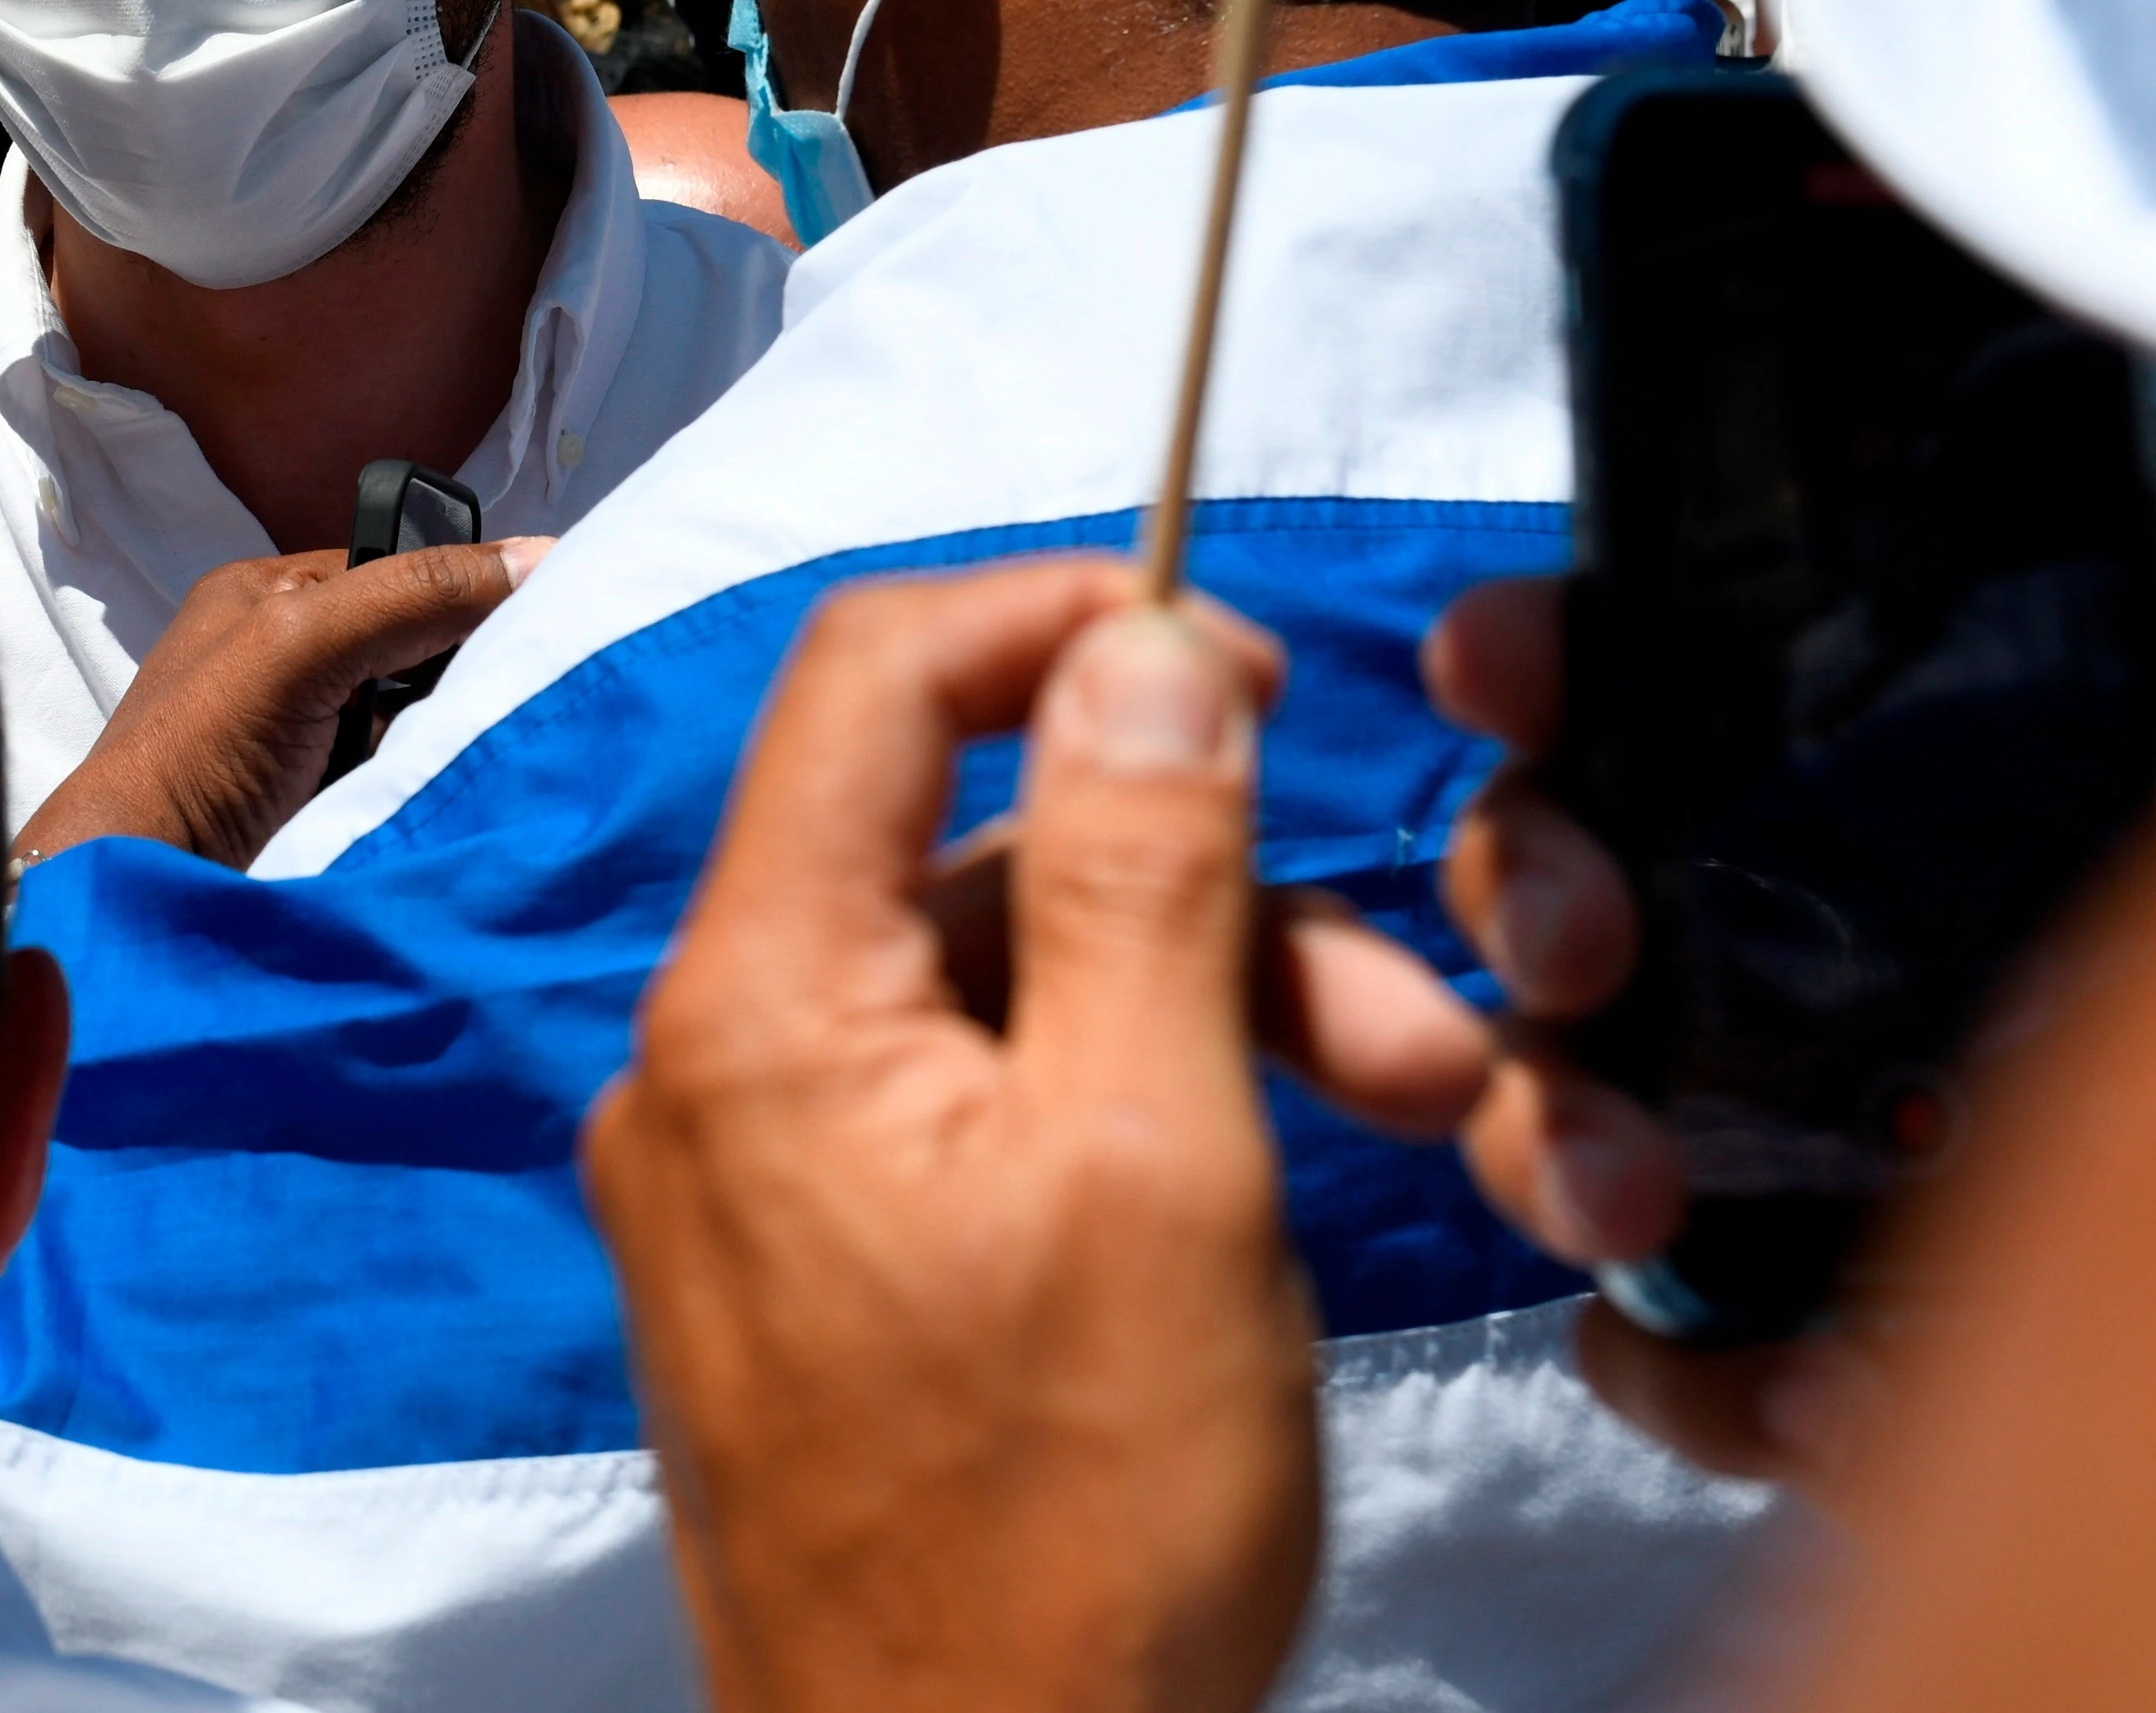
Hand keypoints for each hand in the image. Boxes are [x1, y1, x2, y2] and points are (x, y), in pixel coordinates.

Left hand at [17, 538, 545, 867]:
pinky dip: (426, 785)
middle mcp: (287, 658)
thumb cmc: (197, 750)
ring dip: (447, 734)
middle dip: (458, 671)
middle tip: (504, 694)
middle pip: (415, 644)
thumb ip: (411, 593)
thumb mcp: (302, 642)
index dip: (462, 589)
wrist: (144, 889)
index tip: (534, 616)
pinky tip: (449, 794)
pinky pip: (402, 777)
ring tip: (482, 748)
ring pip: (416, 716)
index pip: (398, 568)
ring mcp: (304, 737)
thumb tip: (537, 558)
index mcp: (269, 596)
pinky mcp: (321, 805)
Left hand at [585, 562, 1493, 1712]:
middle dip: (1225, 896)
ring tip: (1424, 1126)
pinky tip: (1269, 1213)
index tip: (1246, 648)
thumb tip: (1142, 634)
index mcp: (761, 1003)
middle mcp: (722, 1064)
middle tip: (1433, 1020)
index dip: (1065, 618)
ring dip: (1223, 1022)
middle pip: (986, 853)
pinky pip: (985, 1110)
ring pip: (1017, 990)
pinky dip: (1142, 1119)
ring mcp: (765, 1175)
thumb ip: (1146, 871)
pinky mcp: (826, 1271)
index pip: (874, 676)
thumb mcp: (1156, 1158)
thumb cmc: (1069, 1538)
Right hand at [1425, 575, 1887, 1489]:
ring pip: (1541, 1112)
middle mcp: (1720, 940)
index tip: (1502, 664)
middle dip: (1528, 896)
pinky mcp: (1751, 1318)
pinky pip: (1648, 1349)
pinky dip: (1700, 1382)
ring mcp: (1718, 1131)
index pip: (1613, 680)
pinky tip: (1825, 1402)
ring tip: (1644, 1208)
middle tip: (1589, 951)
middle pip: (1535, 887)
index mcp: (1794, 787)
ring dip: (1552, 1147)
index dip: (1530, 654)